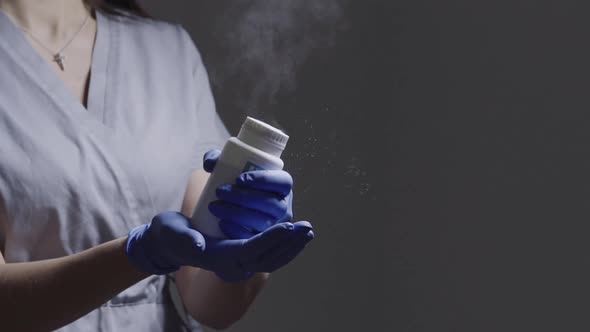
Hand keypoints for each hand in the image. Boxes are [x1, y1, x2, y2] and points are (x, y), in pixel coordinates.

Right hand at [125, 211, 313, 281]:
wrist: (170, 244)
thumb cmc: (171, 235)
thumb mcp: (173, 233)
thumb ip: (184, 238)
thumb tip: (198, 244)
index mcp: (219, 257)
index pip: (251, 250)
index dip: (270, 239)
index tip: (287, 225)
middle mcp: (232, 263)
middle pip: (267, 257)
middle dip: (288, 243)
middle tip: (306, 227)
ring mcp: (239, 262)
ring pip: (272, 259)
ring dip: (291, 246)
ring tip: (308, 231)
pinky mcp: (243, 255)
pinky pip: (269, 256)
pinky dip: (285, 248)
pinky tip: (297, 237)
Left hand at [203, 149, 293, 238]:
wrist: (226, 208)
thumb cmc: (232, 184)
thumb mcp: (226, 168)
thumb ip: (217, 160)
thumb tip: (210, 164)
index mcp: (282, 186)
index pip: (284, 181)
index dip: (265, 179)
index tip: (240, 179)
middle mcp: (283, 207)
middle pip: (272, 204)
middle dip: (244, 197)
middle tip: (220, 191)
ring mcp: (275, 226)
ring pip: (262, 222)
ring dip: (237, 214)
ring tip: (214, 206)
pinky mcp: (262, 240)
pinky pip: (252, 238)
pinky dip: (236, 230)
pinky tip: (221, 222)